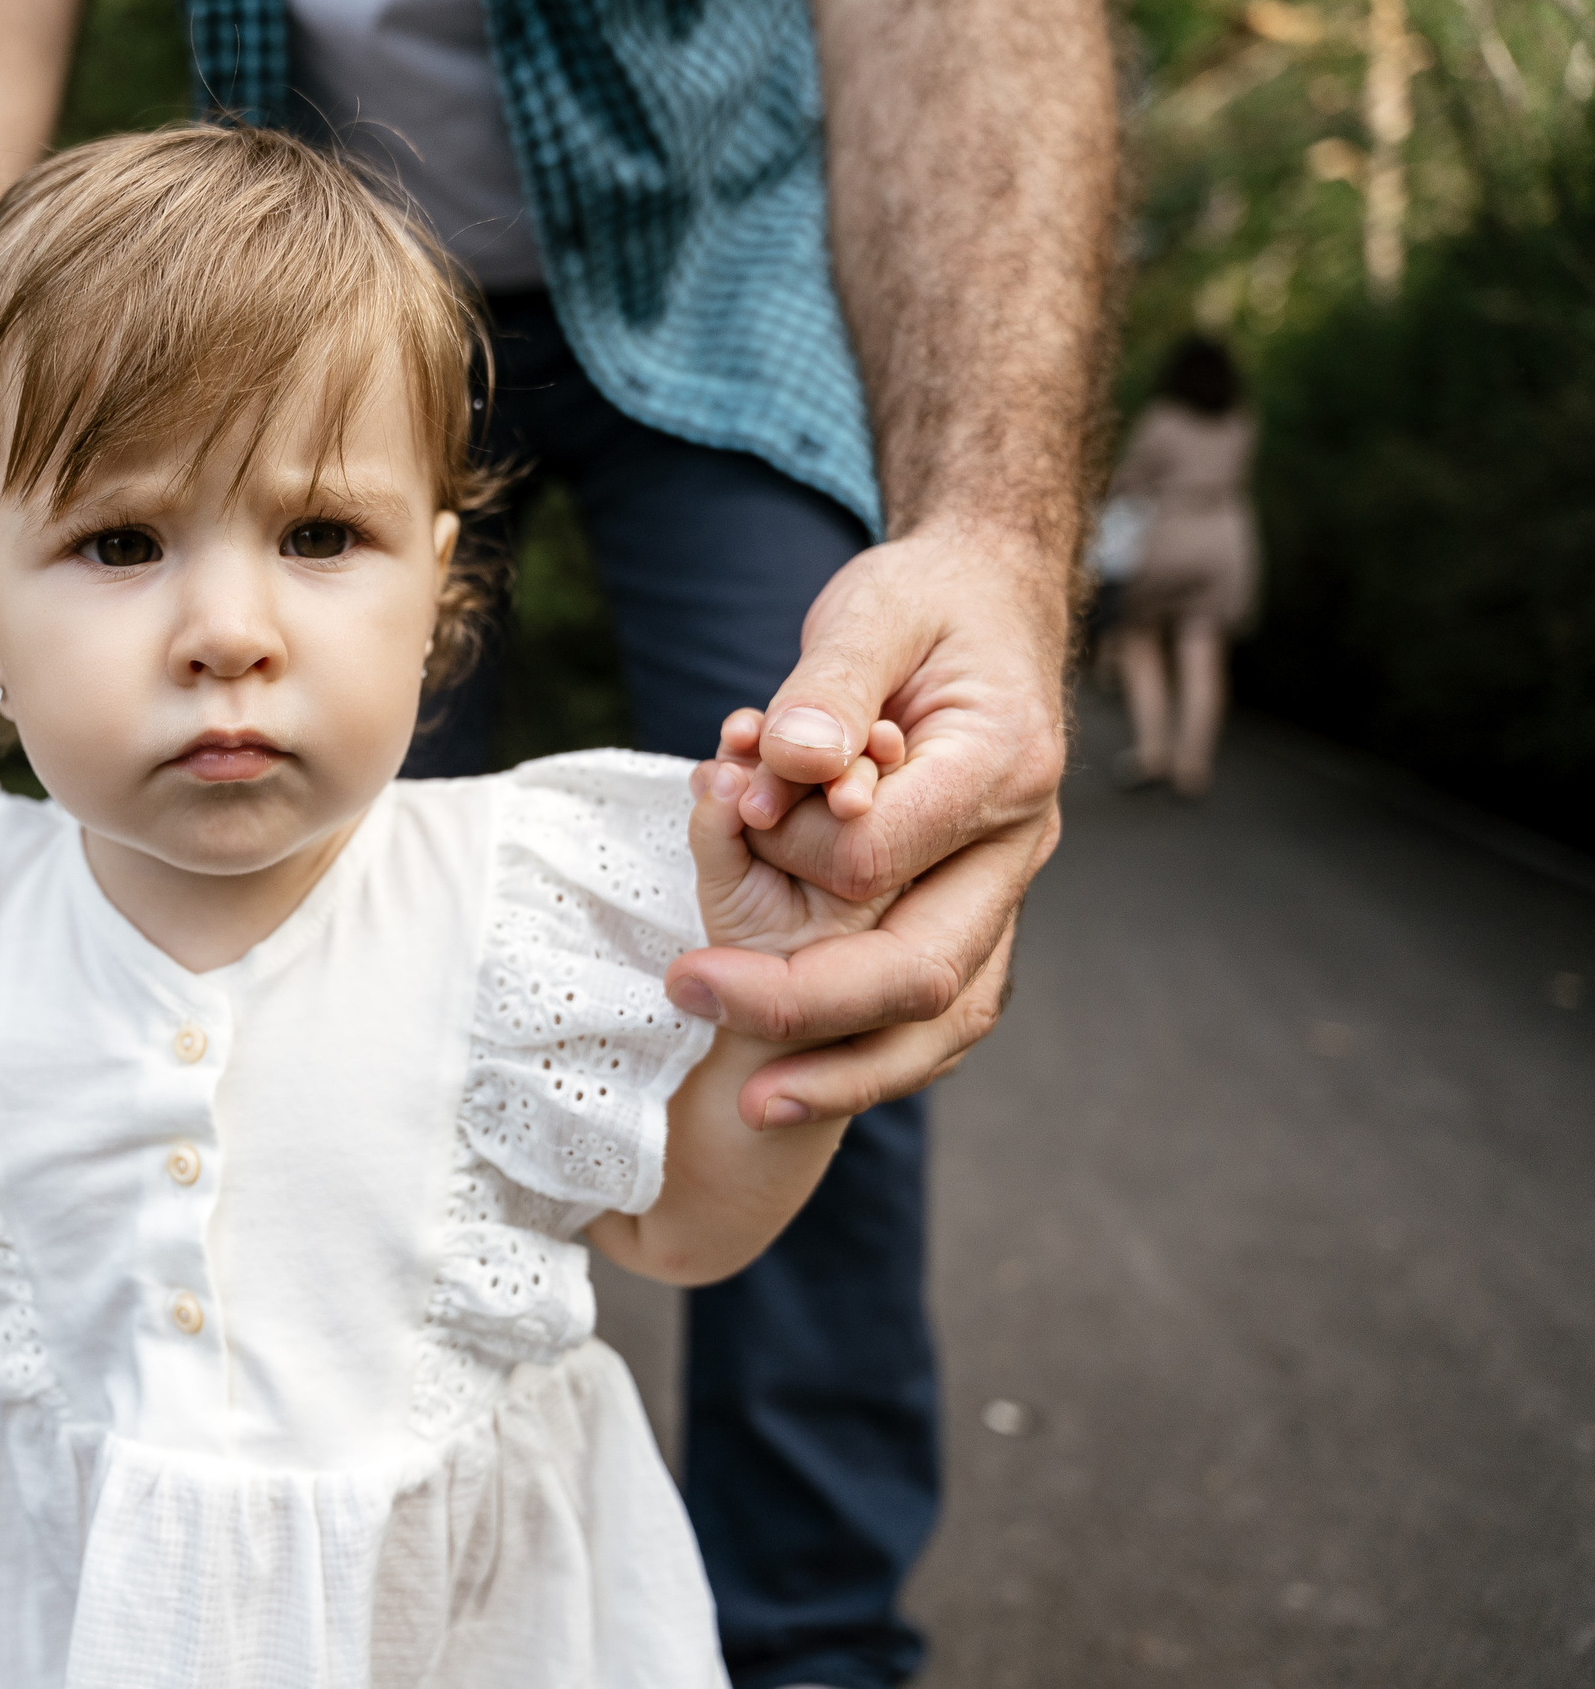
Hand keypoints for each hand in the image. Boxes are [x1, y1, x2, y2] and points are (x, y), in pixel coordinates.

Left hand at [664, 525, 1070, 1124]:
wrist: (990, 609)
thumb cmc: (927, 605)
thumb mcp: (874, 609)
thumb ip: (830, 683)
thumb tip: (795, 761)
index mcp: (1003, 766)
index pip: (879, 853)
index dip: (788, 845)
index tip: (723, 803)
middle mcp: (1017, 848)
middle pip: (923, 970)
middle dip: (801, 1002)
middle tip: (689, 994)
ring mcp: (1000, 894)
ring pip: (945, 1020)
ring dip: (847, 1071)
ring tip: (751, 1101)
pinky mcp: (971, 918)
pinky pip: (933, 1017)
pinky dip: (868, 1058)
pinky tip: (790, 1083)